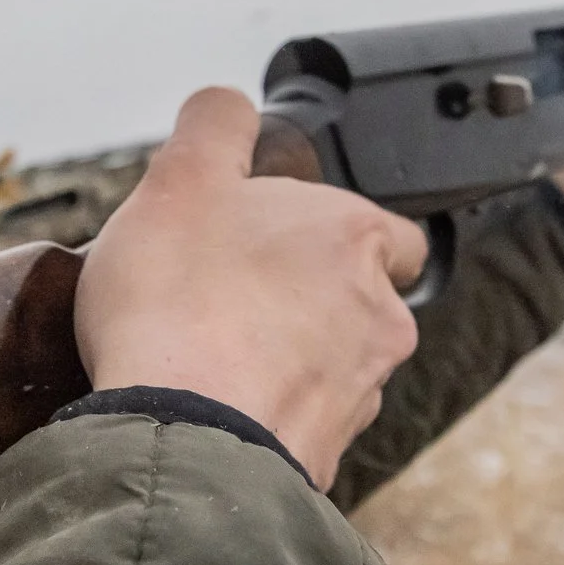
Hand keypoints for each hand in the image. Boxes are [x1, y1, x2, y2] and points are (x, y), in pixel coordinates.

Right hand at [76, 88, 427, 489]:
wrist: (180, 438)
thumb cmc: (180, 305)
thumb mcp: (180, 179)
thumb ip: (214, 125)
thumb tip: (229, 106)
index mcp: (356, 239)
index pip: (383, 230)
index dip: (327, 233)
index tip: (270, 242)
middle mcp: (379, 318)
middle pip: (355, 302)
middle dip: (303, 304)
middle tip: (227, 302)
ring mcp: (357, 396)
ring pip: (331, 369)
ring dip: (284, 364)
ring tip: (208, 361)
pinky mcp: (323, 458)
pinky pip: (299, 427)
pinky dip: (265, 417)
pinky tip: (211, 409)